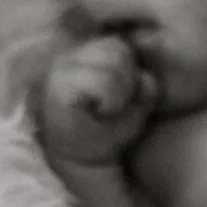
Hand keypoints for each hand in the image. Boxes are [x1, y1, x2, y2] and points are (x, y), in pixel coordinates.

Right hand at [41, 35, 157, 165]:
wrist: (85, 160)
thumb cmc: (109, 130)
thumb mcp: (136, 100)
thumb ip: (143, 80)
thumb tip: (145, 74)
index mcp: (85, 55)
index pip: (120, 45)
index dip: (132, 74)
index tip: (120, 100)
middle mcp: (69, 56)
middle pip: (120, 50)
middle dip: (129, 81)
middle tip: (115, 106)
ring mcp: (62, 68)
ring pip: (115, 61)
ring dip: (122, 91)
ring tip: (109, 109)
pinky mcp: (60, 86)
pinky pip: (105, 81)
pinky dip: (112, 99)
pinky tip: (103, 111)